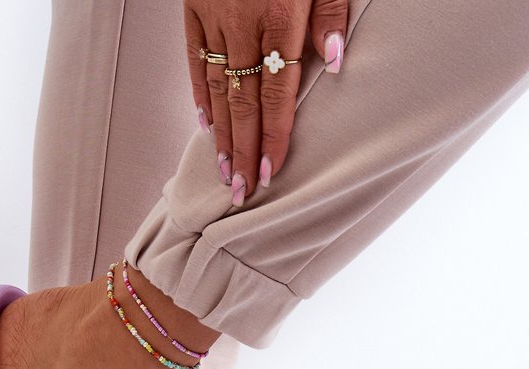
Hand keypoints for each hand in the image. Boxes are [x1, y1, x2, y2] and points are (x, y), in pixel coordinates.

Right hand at [183, 1, 347, 202]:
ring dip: (221, 134)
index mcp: (280, 15)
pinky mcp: (194, 6)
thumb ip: (329, 10)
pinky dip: (199, 95)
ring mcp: (215, 17)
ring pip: (217, 88)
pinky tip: (205, 125)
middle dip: (242, 151)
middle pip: (243, 102)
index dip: (272, 136)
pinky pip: (194, 58)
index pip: (276, 92)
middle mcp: (243, 23)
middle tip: (240, 189)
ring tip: (224, 170)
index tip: (268, 172)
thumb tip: (334, 59)